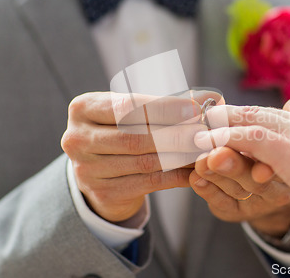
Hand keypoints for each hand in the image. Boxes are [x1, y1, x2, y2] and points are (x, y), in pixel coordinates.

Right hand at [61, 91, 217, 222]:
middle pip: (136, 136)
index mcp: (83, 108)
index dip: (164, 108)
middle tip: (205, 133)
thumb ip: (166, 103)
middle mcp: (78, 138)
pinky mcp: (103, 193)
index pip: (128, 106)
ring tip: (204, 150)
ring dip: (180, 156)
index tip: (195, 109)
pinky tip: (194, 170)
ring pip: (145, 162)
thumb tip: (212, 97)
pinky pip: (149, 183)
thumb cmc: (123, 131)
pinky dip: (176, 176)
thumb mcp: (133, 112)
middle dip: (177, 134)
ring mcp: (87, 169)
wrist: (99, 171)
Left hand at [189, 92, 289, 236]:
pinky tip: (196, 178)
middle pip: (256, 178)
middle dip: (235, 165)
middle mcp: (277, 188)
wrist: (263, 189)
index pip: (277, 155)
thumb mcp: (286, 131)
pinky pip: (222, 204)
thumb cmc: (272, 148)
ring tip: (201, 162)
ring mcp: (256, 202)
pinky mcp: (236, 212)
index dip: (260, 147)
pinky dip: (208, 191)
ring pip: (237, 190)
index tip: (246, 137)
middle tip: (216, 154)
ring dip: (217, 175)